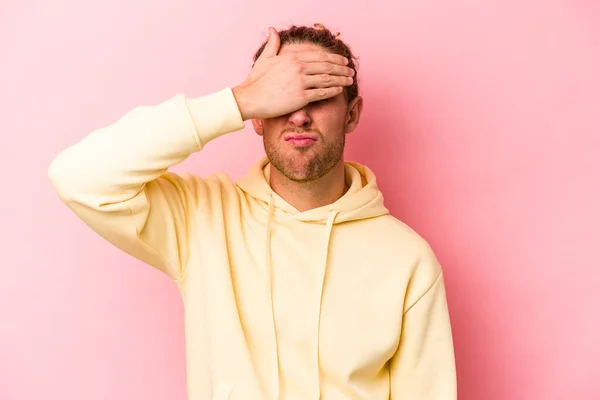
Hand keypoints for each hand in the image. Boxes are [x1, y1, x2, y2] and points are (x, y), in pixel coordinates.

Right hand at [232, 27, 354, 119]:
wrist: (249, 98)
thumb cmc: (256, 80)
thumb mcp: (265, 58)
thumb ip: (273, 43)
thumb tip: (272, 29)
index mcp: (292, 57)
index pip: (320, 56)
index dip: (334, 58)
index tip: (343, 61)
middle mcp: (298, 67)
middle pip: (327, 66)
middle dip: (342, 68)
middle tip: (351, 71)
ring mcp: (300, 82)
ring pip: (328, 79)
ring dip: (341, 79)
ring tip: (349, 80)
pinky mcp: (300, 97)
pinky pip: (322, 93)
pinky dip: (333, 90)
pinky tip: (340, 90)